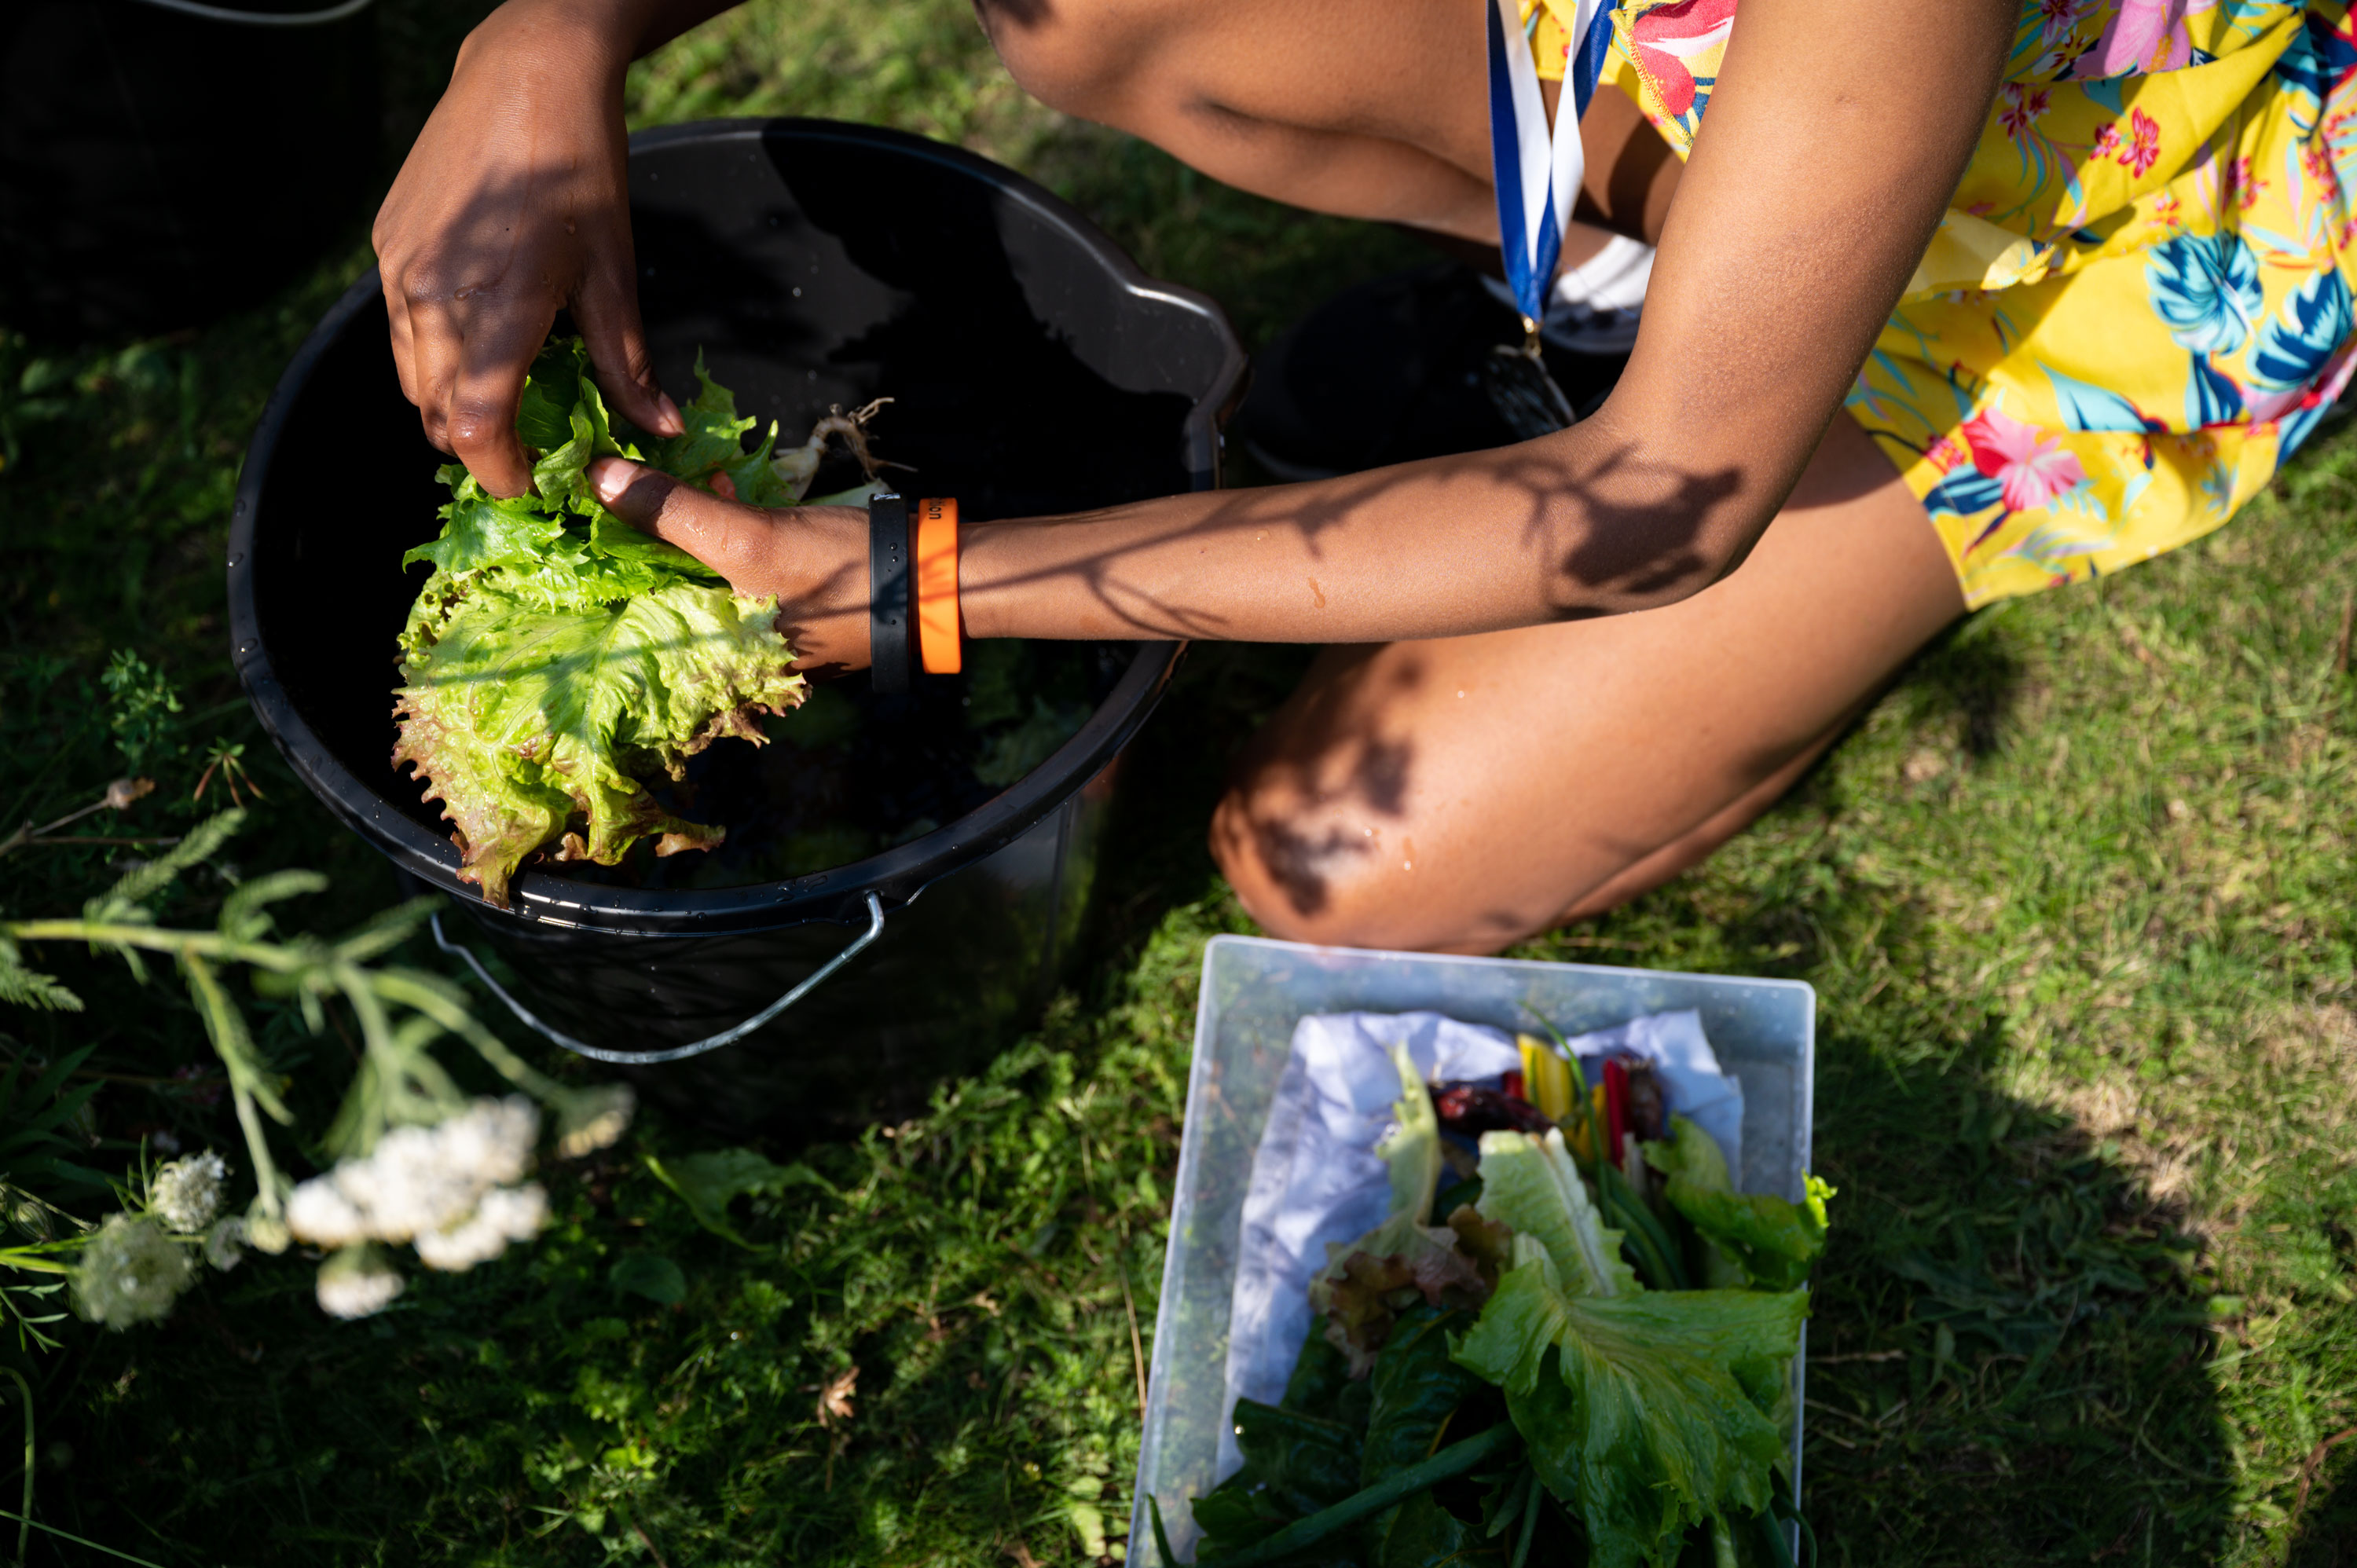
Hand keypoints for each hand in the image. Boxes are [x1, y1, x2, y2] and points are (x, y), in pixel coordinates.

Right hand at [374, 0, 683, 497]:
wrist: (524, 76)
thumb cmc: (580, 171)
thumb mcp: (614, 272)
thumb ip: (627, 364)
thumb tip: (658, 431)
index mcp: (498, 305)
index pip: (474, 424)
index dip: (498, 470)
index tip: (529, 482)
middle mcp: (434, 293)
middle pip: (434, 412)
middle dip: (476, 443)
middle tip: (524, 445)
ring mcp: (401, 268)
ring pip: (409, 376)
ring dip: (448, 403)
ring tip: (501, 396)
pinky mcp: (387, 245)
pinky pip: (399, 327)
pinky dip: (431, 353)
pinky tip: (478, 337)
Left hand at [589, 457, 872, 672]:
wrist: (933, 578)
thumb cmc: (840, 572)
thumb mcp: (749, 538)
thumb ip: (671, 511)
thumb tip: (596, 477)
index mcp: (712, 666)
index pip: (628, 625)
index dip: (597, 571)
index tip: (569, 520)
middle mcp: (728, 665)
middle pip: (656, 600)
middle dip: (634, 546)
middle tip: (604, 490)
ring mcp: (756, 639)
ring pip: (692, 581)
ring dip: (675, 532)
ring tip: (657, 480)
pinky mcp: (780, 610)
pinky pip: (728, 574)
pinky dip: (717, 536)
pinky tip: (716, 493)